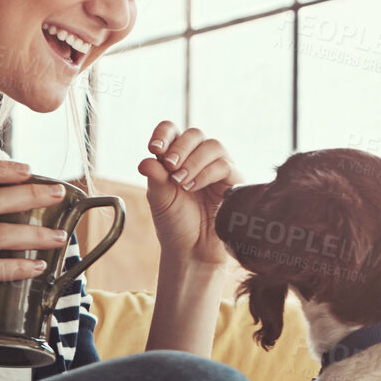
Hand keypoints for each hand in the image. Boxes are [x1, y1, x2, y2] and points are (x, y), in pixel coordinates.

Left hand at [137, 121, 241, 267]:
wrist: (192, 249)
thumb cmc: (175, 223)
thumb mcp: (159, 198)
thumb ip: (155, 177)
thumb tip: (146, 160)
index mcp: (177, 157)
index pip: (172, 131)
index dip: (164, 134)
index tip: (155, 149)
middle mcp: (198, 158)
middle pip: (195, 134)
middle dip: (180, 148)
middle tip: (171, 167)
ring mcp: (218, 168)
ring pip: (212, 146)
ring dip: (194, 161)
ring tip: (181, 182)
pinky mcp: (233, 181)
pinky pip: (224, 165)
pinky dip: (206, 173)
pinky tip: (193, 187)